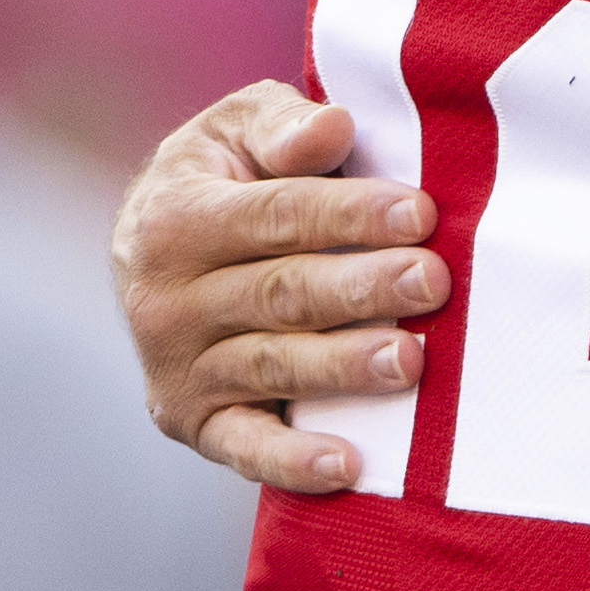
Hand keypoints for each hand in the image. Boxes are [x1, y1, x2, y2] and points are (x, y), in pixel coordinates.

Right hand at [110, 81, 443, 492]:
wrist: (156, 249)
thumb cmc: (229, 177)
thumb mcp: (239, 129)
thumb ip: (282, 125)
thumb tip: (330, 128)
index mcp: (174, 219)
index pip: (275, 216)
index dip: (349, 215)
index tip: (421, 213)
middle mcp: (165, 300)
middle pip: (281, 294)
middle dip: (362, 288)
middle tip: (433, 282)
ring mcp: (178, 367)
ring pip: (273, 365)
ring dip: (343, 366)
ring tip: (410, 358)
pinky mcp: (196, 422)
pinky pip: (246, 447)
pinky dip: (293, 462)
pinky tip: (348, 465)